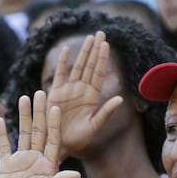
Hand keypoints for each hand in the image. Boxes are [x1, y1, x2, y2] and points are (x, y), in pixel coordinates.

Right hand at [0, 90, 79, 177]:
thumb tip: (76, 174)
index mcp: (49, 165)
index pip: (53, 140)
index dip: (55, 124)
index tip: (55, 108)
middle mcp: (36, 159)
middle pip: (39, 131)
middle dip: (39, 113)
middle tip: (40, 93)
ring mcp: (20, 161)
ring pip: (22, 134)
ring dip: (22, 116)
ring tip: (23, 98)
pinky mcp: (6, 166)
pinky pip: (3, 147)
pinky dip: (1, 134)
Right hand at [46, 31, 123, 153]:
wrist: (59, 144)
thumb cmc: (79, 140)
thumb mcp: (94, 127)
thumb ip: (106, 112)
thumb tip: (120, 99)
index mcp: (93, 97)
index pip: (99, 73)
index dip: (102, 59)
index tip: (107, 44)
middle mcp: (82, 90)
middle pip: (90, 65)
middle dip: (95, 49)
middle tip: (101, 33)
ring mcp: (69, 90)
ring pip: (77, 66)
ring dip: (83, 52)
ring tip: (90, 37)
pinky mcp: (55, 93)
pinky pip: (59, 74)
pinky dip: (62, 62)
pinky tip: (66, 50)